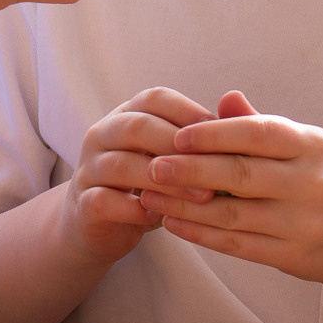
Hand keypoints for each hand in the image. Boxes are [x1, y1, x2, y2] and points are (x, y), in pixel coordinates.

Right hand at [64, 86, 217, 264]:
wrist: (98, 224)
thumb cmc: (149, 185)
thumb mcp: (173, 158)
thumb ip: (200, 137)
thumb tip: (240, 106)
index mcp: (126, 116)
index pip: (155, 99)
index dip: (189, 112)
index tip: (224, 135)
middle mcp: (102, 136)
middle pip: (135, 126)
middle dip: (178, 146)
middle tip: (217, 170)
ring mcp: (88, 169)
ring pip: (120, 164)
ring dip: (164, 181)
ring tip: (200, 198)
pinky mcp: (82, 204)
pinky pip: (103, 201)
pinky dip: (133, 209)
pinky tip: (159, 217)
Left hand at [137, 90, 322, 285]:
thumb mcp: (305, 146)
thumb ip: (261, 125)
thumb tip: (226, 98)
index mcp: (315, 147)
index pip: (260, 134)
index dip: (216, 134)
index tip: (177, 135)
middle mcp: (314, 184)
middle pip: (241, 176)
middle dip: (191, 170)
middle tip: (152, 166)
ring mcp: (305, 224)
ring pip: (232, 214)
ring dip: (185, 205)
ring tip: (149, 195)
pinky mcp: (292, 256)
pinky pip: (237, 244)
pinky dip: (200, 233)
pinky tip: (172, 222)